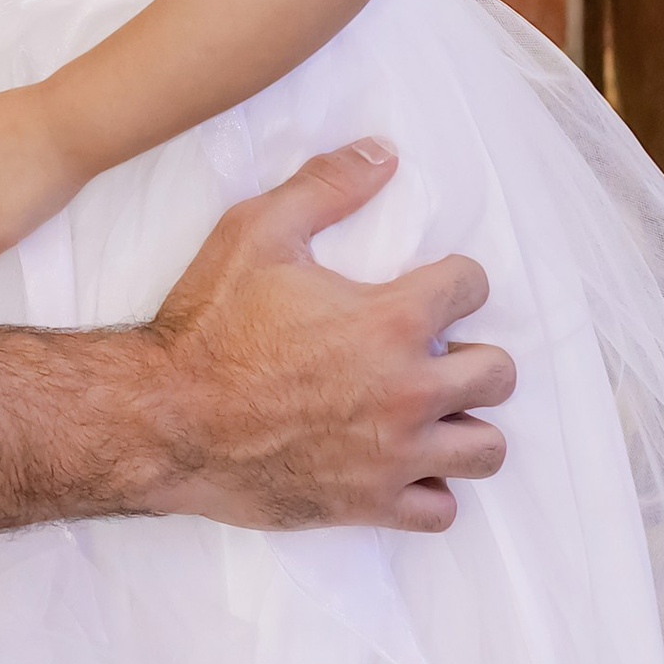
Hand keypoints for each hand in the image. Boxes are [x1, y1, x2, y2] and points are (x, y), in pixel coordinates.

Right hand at [145, 142, 512, 533]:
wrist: (164, 419)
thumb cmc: (209, 325)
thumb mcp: (256, 231)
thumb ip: (325, 186)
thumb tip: (384, 153)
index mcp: (390, 320)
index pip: (473, 286)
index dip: (455, 278)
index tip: (434, 285)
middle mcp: (408, 391)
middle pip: (498, 374)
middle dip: (476, 354)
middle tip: (436, 350)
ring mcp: (394, 455)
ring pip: (486, 448)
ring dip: (468, 423)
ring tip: (434, 409)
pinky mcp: (370, 504)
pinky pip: (441, 510)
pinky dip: (432, 488)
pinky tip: (403, 462)